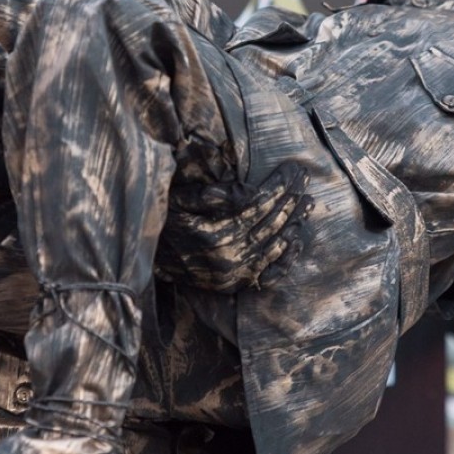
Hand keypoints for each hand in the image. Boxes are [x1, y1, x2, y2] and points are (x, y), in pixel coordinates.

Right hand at [155, 161, 313, 292]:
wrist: (146, 257)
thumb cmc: (163, 220)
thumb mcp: (180, 199)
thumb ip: (212, 194)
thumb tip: (246, 191)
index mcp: (214, 232)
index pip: (258, 204)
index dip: (279, 185)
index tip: (293, 169)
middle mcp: (226, 256)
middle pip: (270, 222)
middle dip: (291, 199)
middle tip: (306, 179)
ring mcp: (232, 274)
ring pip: (273, 245)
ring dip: (293, 222)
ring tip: (308, 203)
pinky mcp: (232, 284)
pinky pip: (267, 274)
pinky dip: (284, 258)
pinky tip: (296, 240)